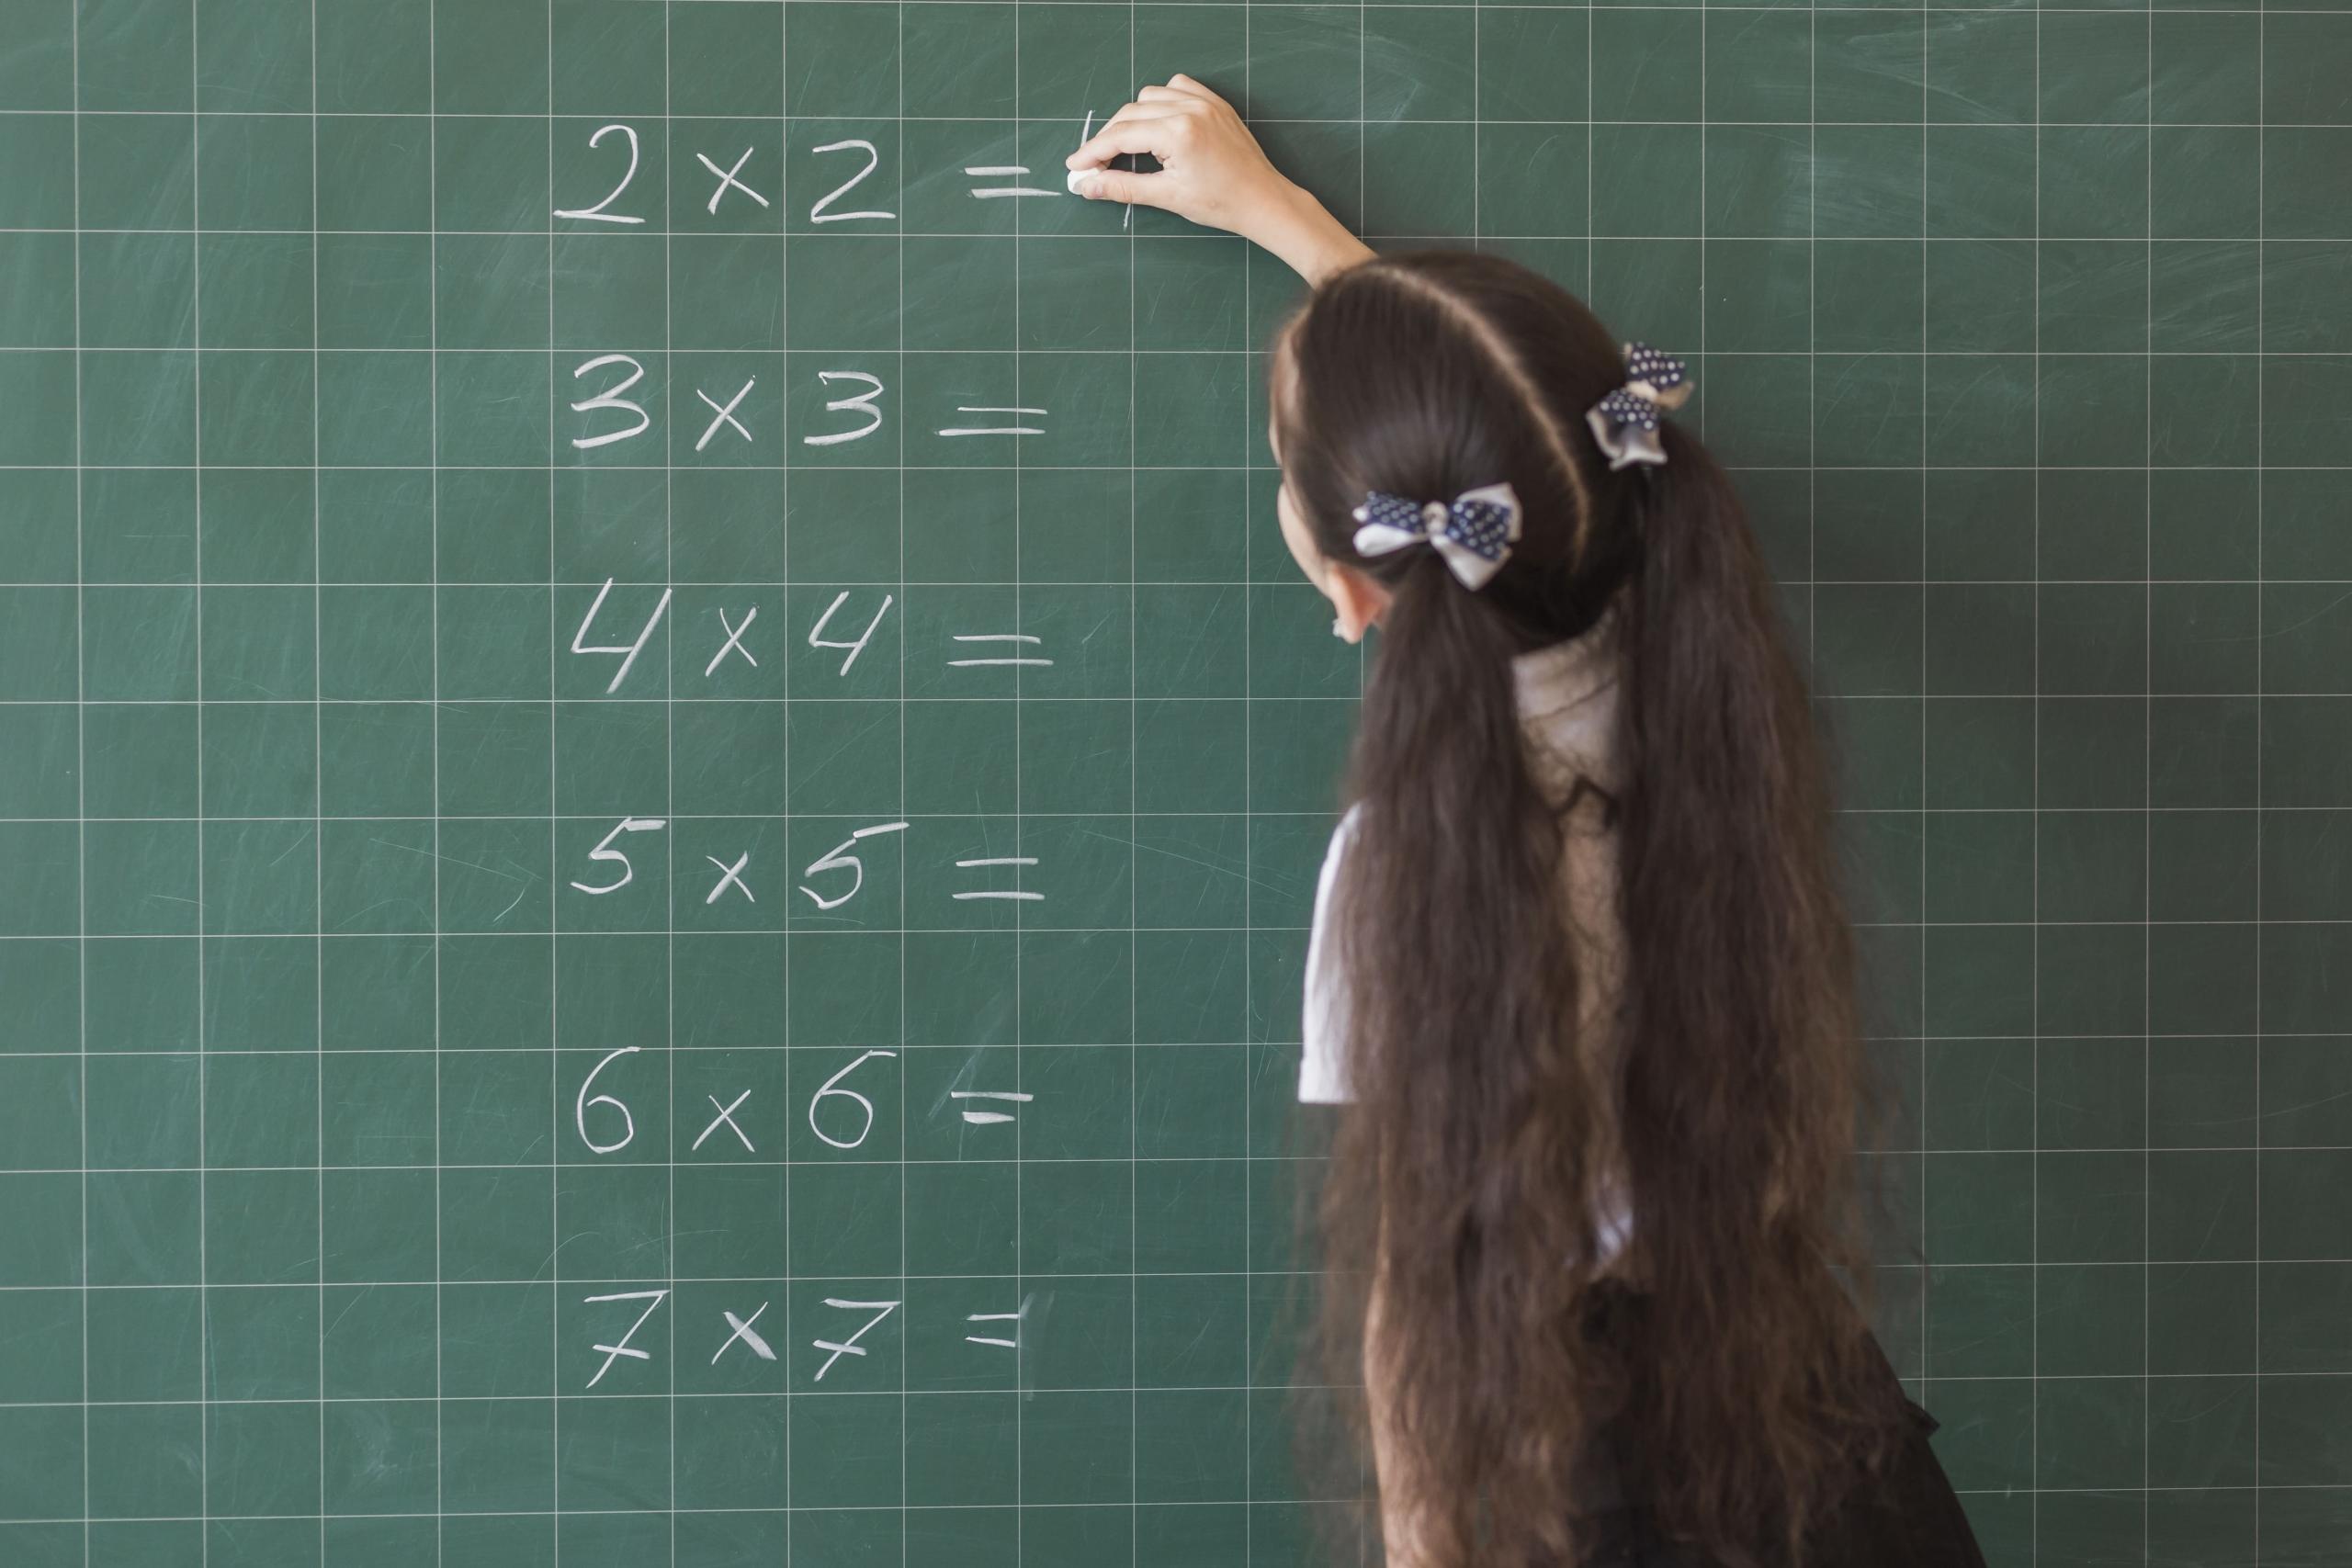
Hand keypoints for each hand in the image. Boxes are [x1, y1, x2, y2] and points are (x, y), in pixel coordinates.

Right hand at [1065, 74, 1372, 284]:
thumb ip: (1122, 187)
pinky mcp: (1215, 103)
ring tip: (1127, 147)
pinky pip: (1177, 88)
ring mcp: (1204, 102)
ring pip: (1149, 97)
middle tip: (1096, 164)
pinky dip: (1161, 102)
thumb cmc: (1223, 203)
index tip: (1076, 165)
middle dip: (1108, 138)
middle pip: (1130, 114)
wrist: (1263, 201)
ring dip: (1133, 119)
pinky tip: (1157, 125)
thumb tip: (1088, 185)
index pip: (1121, 135)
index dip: (1093, 151)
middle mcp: (1190, 109)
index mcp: (1179, 132)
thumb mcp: (1167, 197)